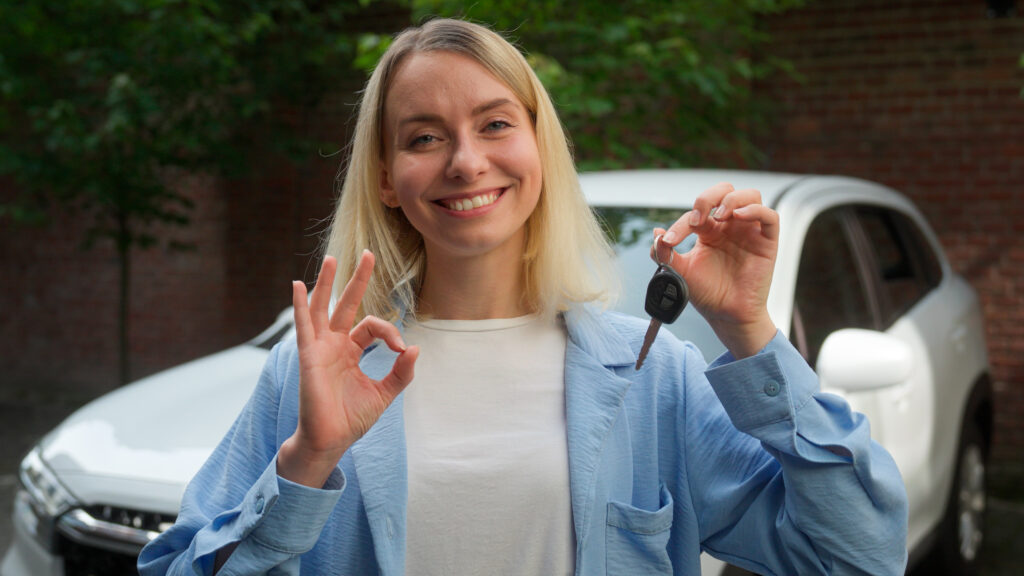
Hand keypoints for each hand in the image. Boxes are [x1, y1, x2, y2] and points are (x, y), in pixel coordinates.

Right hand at [278, 251, 418, 487]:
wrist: (331, 440)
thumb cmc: (352, 418)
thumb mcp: (385, 393)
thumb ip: (401, 372)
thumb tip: (415, 349)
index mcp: (351, 351)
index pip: (372, 326)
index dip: (390, 331)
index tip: (402, 349)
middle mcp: (335, 345)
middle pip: (346, 304)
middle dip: (357, 279)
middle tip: (369, 254)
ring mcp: (320, 348)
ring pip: (322, 307)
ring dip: (327, 283)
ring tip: (332, 259)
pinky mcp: (309, 356)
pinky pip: (303, 326)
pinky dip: (300, 305)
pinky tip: (297, 285)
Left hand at [652, 183, 778, 357]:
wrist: (726, 316)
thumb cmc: (706, 293)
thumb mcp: (679, 272)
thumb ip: (664, 254)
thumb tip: (657, 233)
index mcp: (709, 230)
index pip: (697, 212)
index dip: (681, 223)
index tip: (671, 241)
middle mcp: (730, 226)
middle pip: (724, 191)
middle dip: (707, 197)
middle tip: (696, 219)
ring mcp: (749, 232)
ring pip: (749, 196)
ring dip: (731, 200)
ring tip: (718, 217)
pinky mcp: (767, 242)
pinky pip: (769, 216)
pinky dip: (755, 210)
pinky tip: (738, 217)